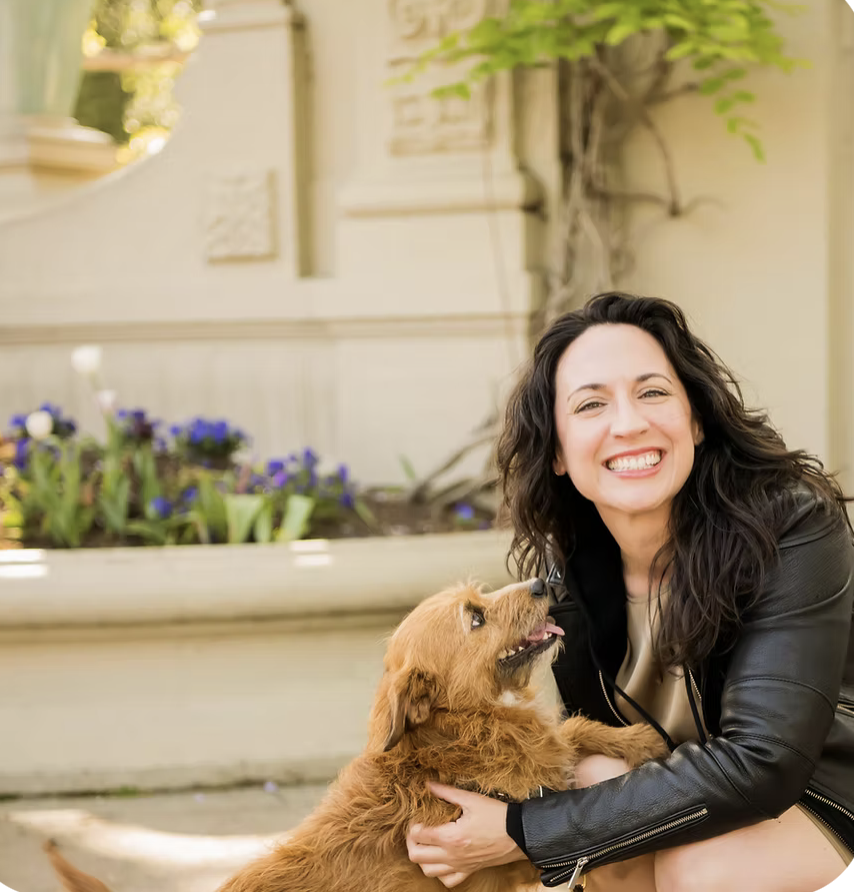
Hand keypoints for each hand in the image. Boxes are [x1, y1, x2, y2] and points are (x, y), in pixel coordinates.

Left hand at [406, 782, 525, 887]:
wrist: (520, 834)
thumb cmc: (497, 815)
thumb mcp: (471, 799)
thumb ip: (447, 792)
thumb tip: (428, 784)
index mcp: (451, 837)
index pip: (418, 836)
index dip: (413, 825)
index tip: (418, 816)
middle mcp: (452, 856)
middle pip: (417, 857)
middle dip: (411, 842)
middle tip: (417, 830)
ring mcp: (460, 866)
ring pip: (428, 871)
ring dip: (422, 858)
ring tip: (426, 844)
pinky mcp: (469, 870)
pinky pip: (448, 881)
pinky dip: (440, 872)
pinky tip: (442, 859)